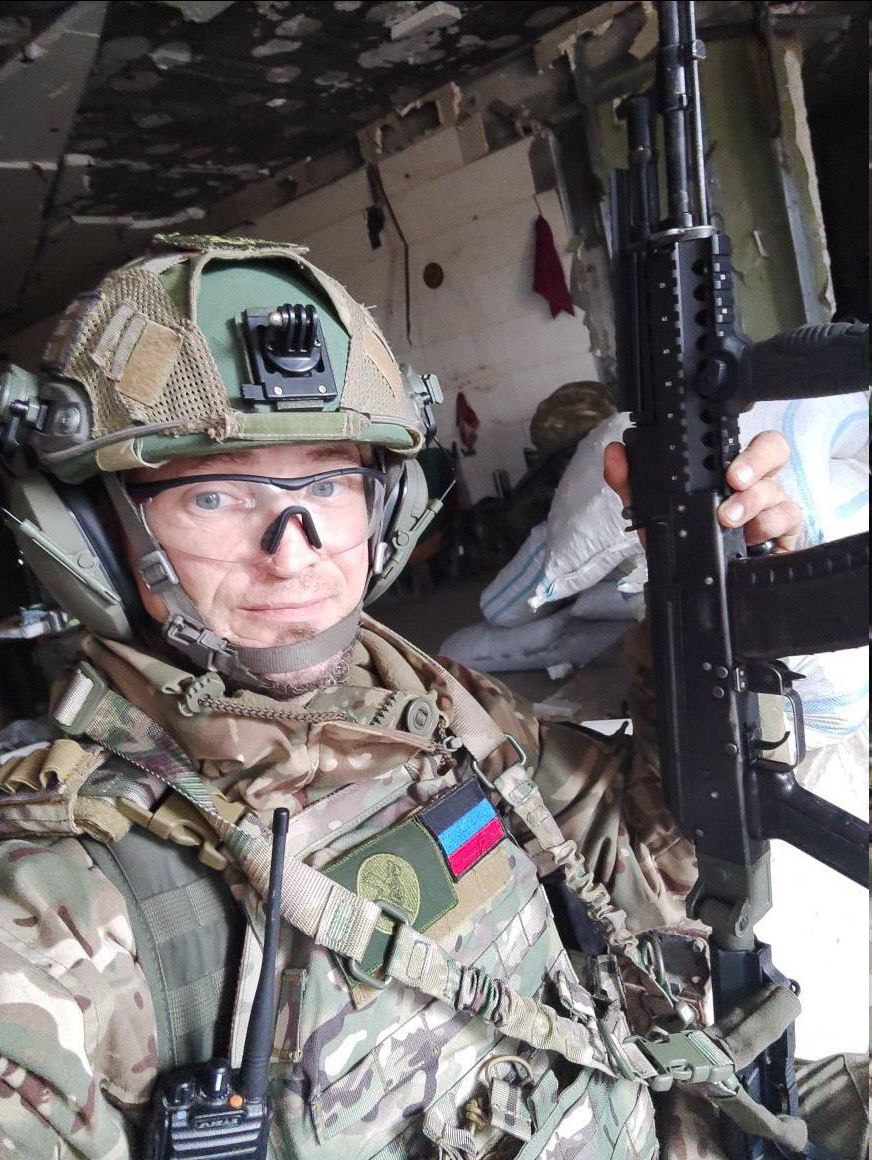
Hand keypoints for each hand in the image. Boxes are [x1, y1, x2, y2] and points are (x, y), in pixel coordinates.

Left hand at [604, 430, 802, 552]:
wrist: (691, 587)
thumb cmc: (681, 540)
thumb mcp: (648, 511)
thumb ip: (629, 481)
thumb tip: (614, 452)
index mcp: (723, 468)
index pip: (739, 439)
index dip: (739, 434)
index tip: (718, 445)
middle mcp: (753, 482)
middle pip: (775, 450)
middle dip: (755, 461)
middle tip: (733, 480)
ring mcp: (772, 507)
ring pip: (779, 489)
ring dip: (753, 502)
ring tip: (728, 519)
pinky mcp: (784, 535)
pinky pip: (789, 521)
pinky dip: (770, 528)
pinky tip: (752, 538)